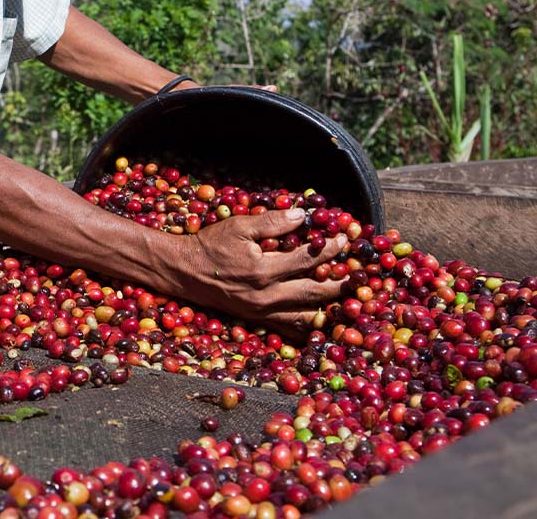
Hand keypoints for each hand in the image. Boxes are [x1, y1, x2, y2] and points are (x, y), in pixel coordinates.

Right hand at [171, 208, 346, 333]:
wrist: (184, 271)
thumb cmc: (211, 245)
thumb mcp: (239, 225)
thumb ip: (272, 222)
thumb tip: (302, 215)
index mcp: (263, 270)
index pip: (307, 259)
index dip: (330, 249)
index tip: (344, 240)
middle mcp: (266, 296)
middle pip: (315, 292)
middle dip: (340, 281)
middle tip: (359, 273)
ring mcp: (263, 312)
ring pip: (307, 315)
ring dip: (330, 306)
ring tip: (348, 295)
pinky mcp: (259, 320)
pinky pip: (291, 328)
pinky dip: (309, 325)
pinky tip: (323, 317)